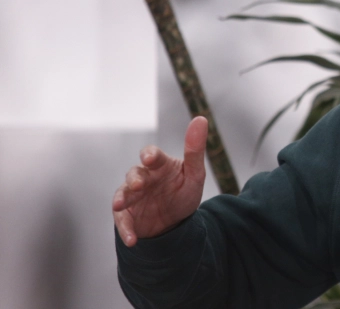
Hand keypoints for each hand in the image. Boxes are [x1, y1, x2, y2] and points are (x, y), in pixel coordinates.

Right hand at [112, 117, 207, 246]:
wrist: (176, 222)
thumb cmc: (184, 192)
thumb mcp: (195, 174)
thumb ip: (195, 149)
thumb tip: (200, 119)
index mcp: (159, 165)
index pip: (151, 154)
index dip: (149, 155)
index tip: (149, 158)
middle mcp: (143, 178)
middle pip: (134, 173)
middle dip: (134, 179)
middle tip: (137, 185)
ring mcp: (132, 197)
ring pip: (122, 194)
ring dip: (121, 199)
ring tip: (120, 206)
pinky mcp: (127, 215)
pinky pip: (123, 221)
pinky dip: (126, 230)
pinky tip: (132, 239)